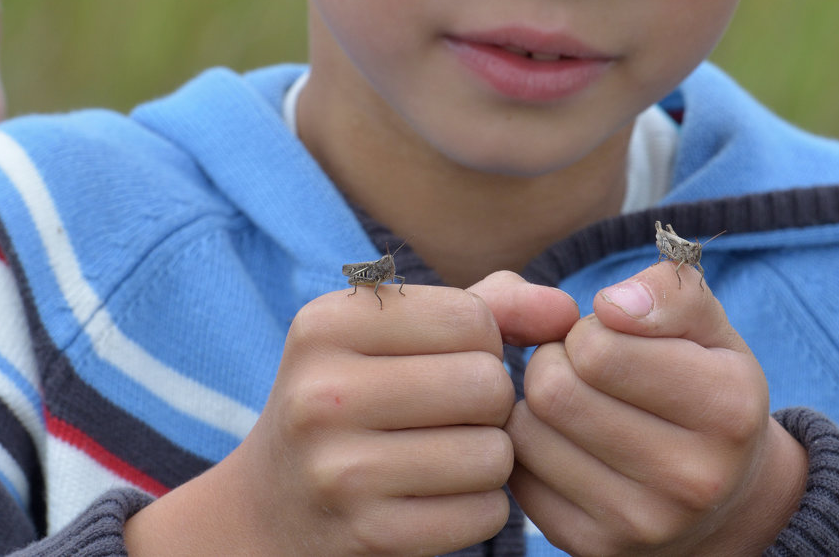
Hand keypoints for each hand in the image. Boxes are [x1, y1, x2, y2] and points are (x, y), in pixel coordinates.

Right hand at [126, 276, 576, 556]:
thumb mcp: (397, 336)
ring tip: (450, 455)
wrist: (272, 507)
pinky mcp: (368, 535)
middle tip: (456, 415)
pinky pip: (485, 514)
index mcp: (328, 323)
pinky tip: (442, 498)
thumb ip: (490, 305)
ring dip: (491, 459)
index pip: (472, 318)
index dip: (483, 344)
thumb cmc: (359, 399)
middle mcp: (322, 393)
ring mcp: (339, 470)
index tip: (446, 363)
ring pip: (493, 454)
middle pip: (487, 384)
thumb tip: (566, 313)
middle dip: (491, 403)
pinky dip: (481, 508)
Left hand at [506, 261, 808, 555]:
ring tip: (574, 402)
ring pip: (527, 433)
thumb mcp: (705, 326)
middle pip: (554, 391)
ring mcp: (643, 523)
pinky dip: (529, 448)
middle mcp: (692, 478)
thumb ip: (667, 291)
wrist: (720, 495)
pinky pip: (518, 477)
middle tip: (582, 369)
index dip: (587, 329)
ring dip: (536, 404)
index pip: (598, 348)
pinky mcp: (595, 549)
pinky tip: (564, 442)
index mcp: (726, 408)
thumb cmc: (703, 383)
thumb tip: (611, 305)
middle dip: (554, 361)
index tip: (609, 339)